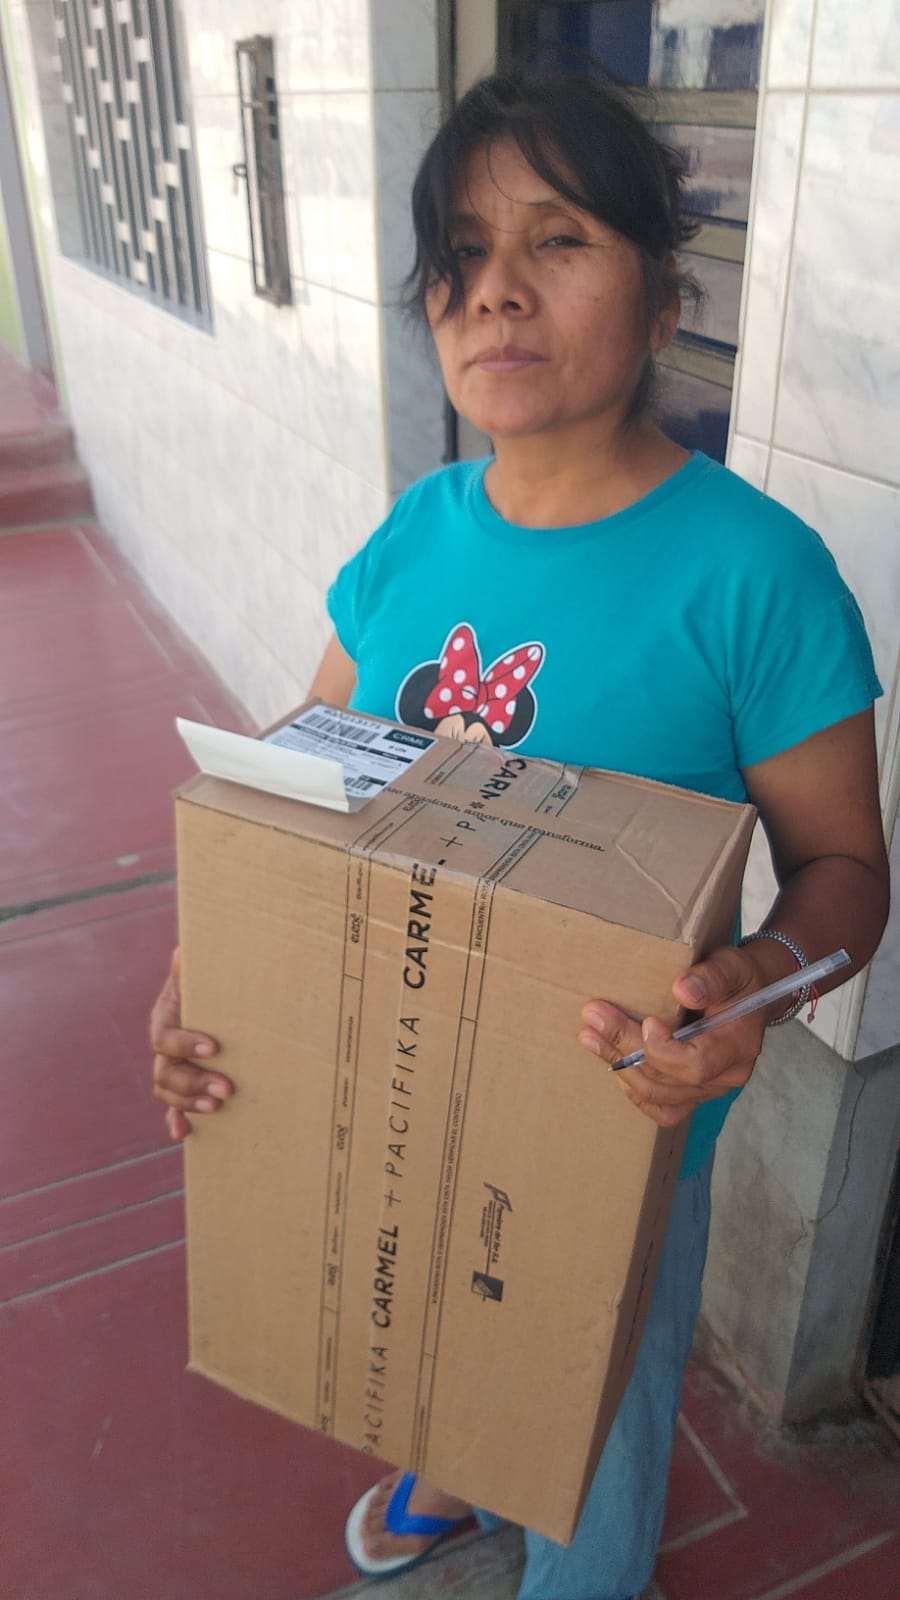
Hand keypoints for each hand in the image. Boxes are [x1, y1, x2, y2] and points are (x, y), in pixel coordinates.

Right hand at [150, 948, 232, 1141]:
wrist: (210, 1000)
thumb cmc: (206, 986)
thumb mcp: (198, 975)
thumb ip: (190, 968)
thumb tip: (183, 951)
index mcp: (165, 1020)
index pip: (165, 1038)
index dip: (186, 1045)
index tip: (214, 1048)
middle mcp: (163, 1049)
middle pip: (166, 1072)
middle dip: (195, 1081)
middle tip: (227, 1087)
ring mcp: (170, 1070)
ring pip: (168, 1092)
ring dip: (190, 1102)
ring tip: (217, 1105)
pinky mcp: (182, 1087)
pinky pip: (173, 1109)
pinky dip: (176, 1121)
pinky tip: (182, 1133)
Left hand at [578, 945, 769, 1127]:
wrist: (750, 995)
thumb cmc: (740, 979)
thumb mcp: (731, 966)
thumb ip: (711, 976)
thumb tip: (682, 989)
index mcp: (737, 1047)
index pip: (696, 1065)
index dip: (663, 1050)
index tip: (646, 1021)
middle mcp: (725, 1077)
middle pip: (668, 1080)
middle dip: (626, 1049)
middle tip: (594, 1016)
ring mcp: (708, 1089)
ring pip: (658, 1095)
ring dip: (620, 1065)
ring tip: (591, 1035)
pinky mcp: (692, 1092)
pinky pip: (662, 1107)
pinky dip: (634, 1088)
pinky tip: (613, 1061)